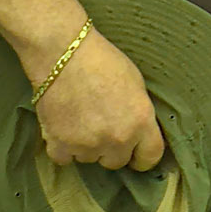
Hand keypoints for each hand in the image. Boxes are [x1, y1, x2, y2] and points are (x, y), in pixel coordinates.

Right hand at [33, 30, 165, 171]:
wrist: (61, 50)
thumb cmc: (100, 59)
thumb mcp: (135, 83)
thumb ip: (138, 113)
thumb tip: (136, 131)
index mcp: (141, 121)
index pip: (150, 157)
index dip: (141, 155)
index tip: (133, 151)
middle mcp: (118, 138)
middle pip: (116, 161)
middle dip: (109, 146)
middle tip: (98, 123)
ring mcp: (89, 145)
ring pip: (89, 159)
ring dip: (85, 145)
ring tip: (77, 117)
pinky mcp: (61, 146)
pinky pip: (64, 158)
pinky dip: (61, 146)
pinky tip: (61, 125)